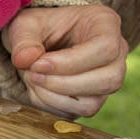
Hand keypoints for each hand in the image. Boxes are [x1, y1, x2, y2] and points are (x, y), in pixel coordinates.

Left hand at [1, 5, 128, 118]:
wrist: (37, 44)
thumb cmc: (37, 29)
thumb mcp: (25, 25)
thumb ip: (24, 40)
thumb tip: (24, 60)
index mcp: (105, 24)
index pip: (106, 48)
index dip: (70, 62)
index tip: (38, 64)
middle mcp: (115, 55)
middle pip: (108, 80)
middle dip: (63, 84)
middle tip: (32, 73)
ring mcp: (105, 81)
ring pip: (91, 104)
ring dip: (53, 98)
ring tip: (32, 79)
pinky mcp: (90, 101)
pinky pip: (75, 114)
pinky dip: (49, 106)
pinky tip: (36, 89)